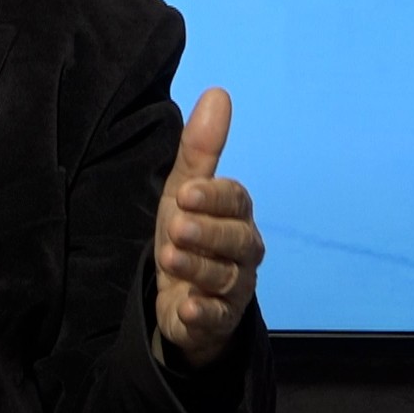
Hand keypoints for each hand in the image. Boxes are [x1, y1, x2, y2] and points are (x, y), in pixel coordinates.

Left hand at [154, 88, 264, 368]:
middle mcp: (243, 251)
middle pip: (237, 240)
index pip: (236, 201)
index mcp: (236, 215)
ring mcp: (234, 288)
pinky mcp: (218, 320)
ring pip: (224, 277)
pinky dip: (202, 312)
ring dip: (198, 267)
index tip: (185, 193)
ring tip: (170, 257)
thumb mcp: (184, 190)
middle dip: (207, 233)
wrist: (180, 294)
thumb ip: (200, 148)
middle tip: (176, 226)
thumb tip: (218, 92)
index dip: (213, 197)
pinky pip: (216, 317)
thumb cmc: (188, 232)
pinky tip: (187, 306)